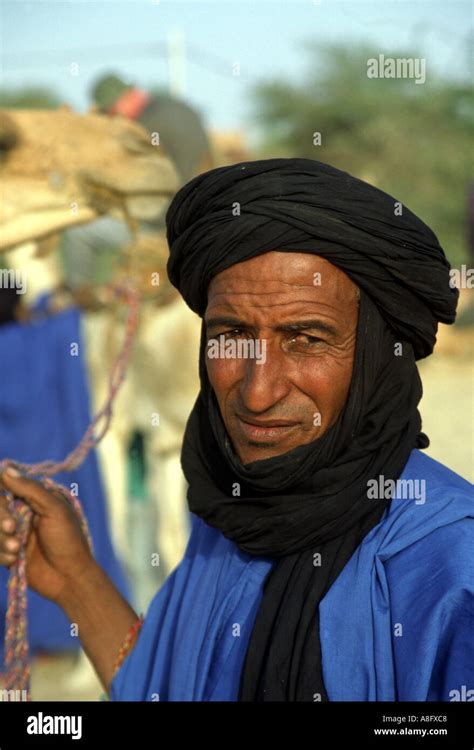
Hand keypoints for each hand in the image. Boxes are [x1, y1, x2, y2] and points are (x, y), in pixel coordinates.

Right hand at [0, 468, 95, 604]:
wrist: (70, 578)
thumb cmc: (68, 540)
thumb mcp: (54, 509)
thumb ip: (30, 490)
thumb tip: (5, 471)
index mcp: (34, 499)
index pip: (6, 488)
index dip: (2, 496)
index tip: (7, 506)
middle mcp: (22, 513)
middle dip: (1, 519)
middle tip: (12, 528)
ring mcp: (14, 534)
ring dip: (1, 539)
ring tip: (16, 549)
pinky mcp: (8, 553)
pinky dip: (1, 554)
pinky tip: (15, 560)